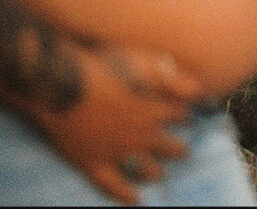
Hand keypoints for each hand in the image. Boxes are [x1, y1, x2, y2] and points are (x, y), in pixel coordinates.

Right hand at [35, 43, 205, 204]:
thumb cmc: (100, 66)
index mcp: (155, 111)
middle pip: (173, 148)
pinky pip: (114, 186)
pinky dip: (126, 195)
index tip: (184, 114)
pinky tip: (135, 199)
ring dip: (156, 171)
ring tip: (159, 172)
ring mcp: (118, 153)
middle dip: (179, 148)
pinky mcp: (93, 164)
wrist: (59, 84)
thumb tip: (197, 90)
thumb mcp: (140, 62)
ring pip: (148, 170)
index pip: (182, 115)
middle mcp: (142, 136)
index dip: (183, 113)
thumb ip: (171, 77)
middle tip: (181, 149)